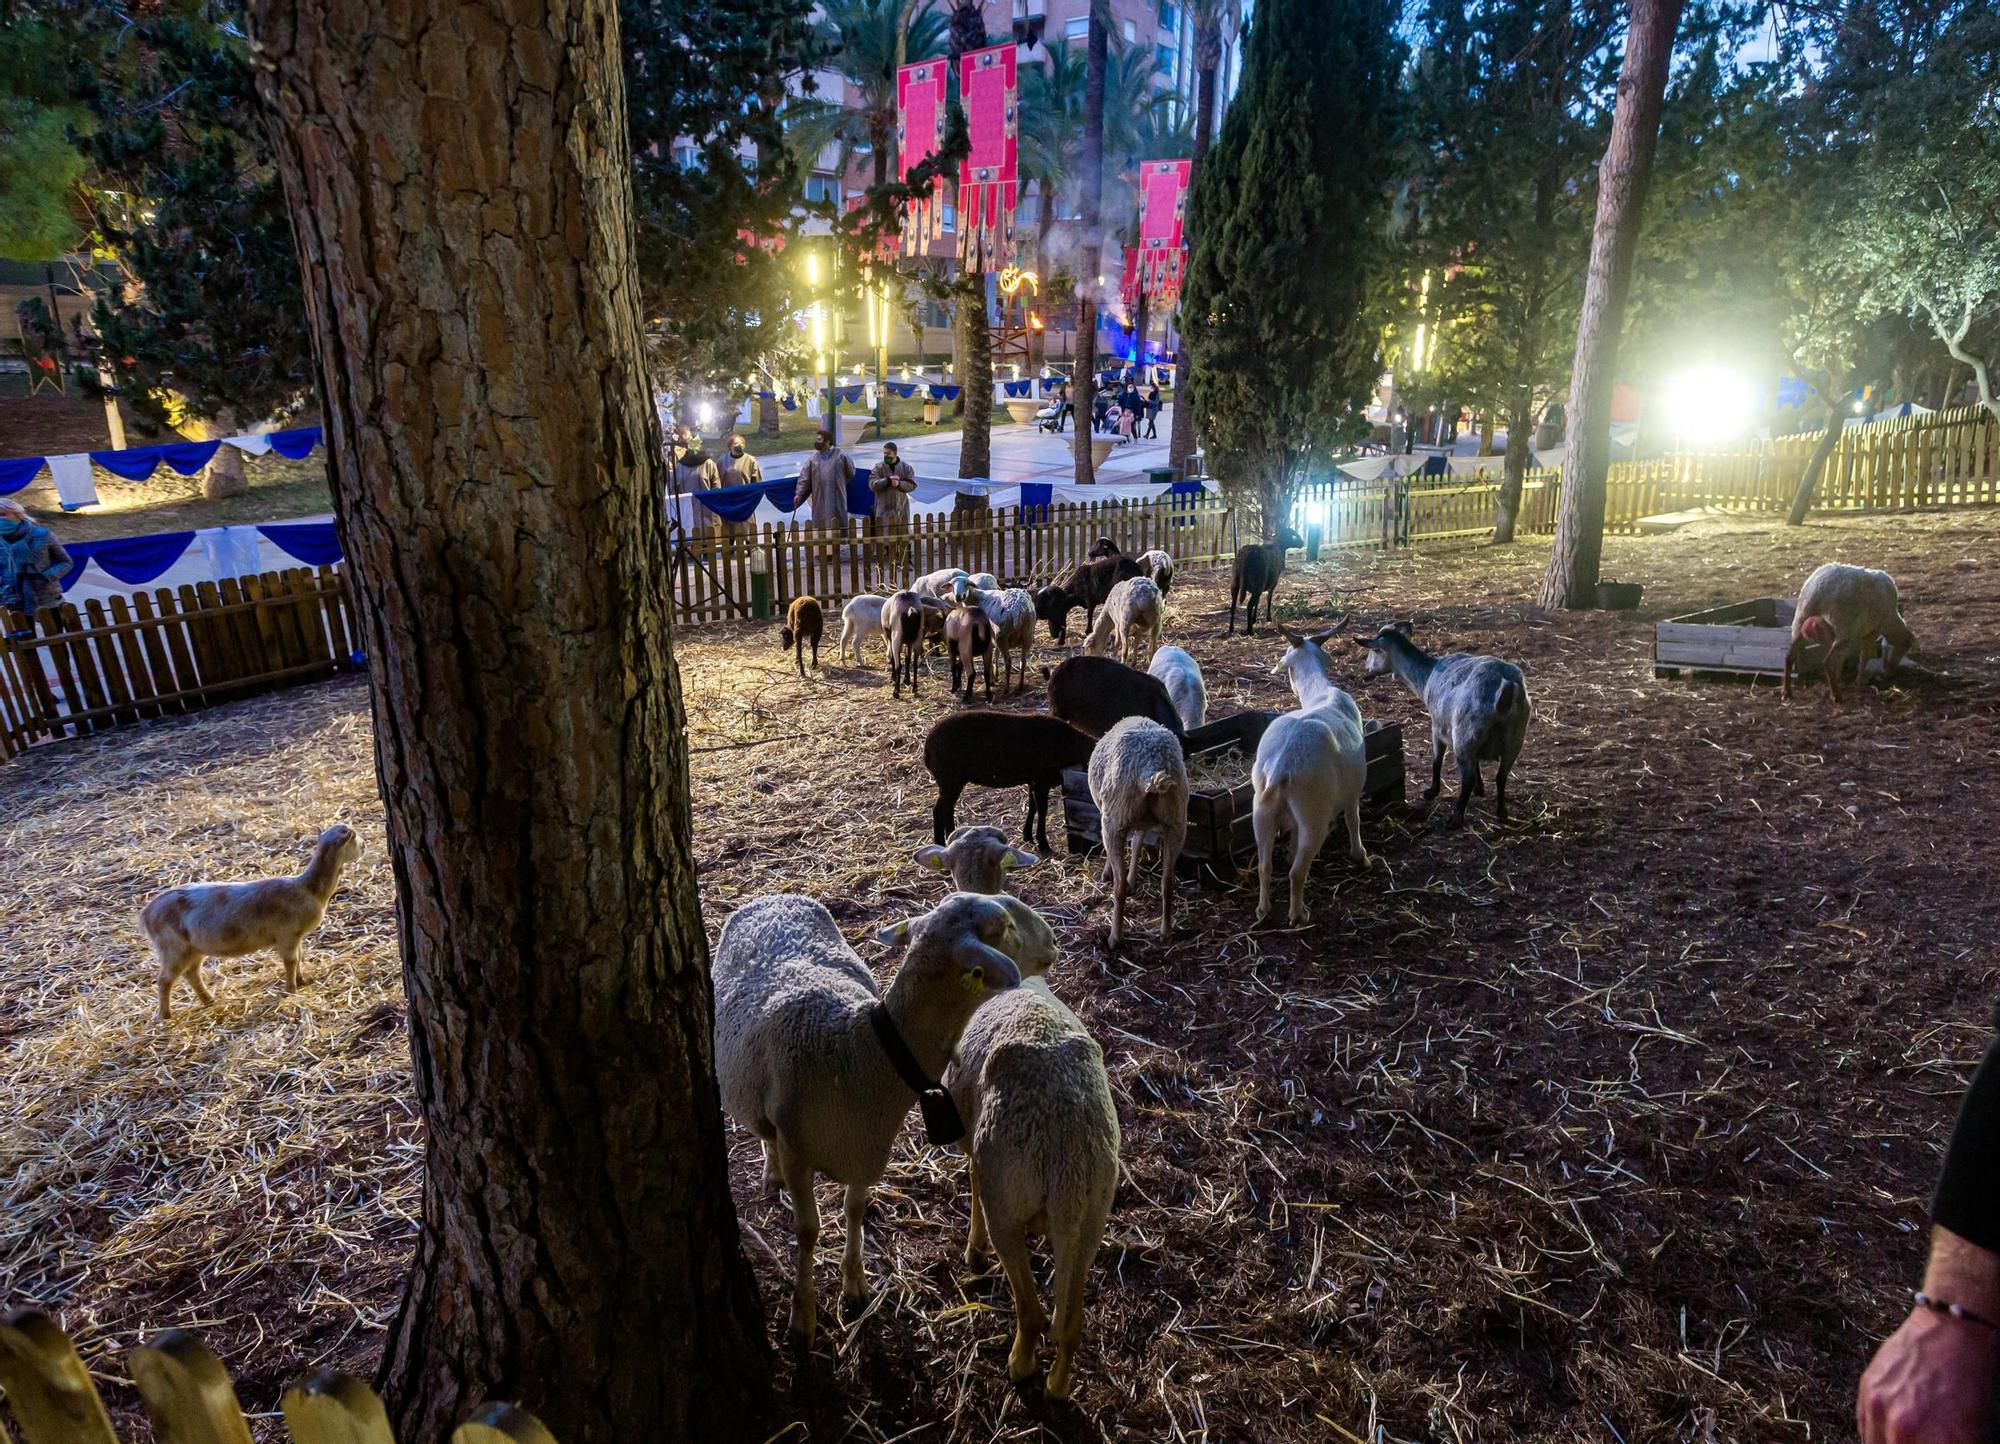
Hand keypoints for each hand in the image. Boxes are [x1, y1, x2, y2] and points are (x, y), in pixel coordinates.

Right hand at [1858, 1306, 1996, 1442]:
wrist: (1952, 1333)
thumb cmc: (1973, 1383)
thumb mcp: (1975, 1430)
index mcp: (1941, 1442)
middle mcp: (1905, 1429)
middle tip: (1921, 1440)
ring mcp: (1882, 1409)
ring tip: (1904, 1437)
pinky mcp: (1867, 1392)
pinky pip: (1864, 1429)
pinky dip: (1877, 1436)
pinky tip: (1892, 1433)